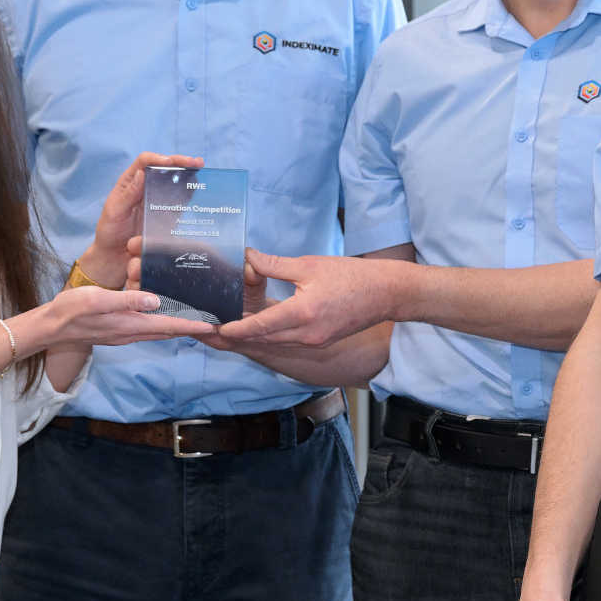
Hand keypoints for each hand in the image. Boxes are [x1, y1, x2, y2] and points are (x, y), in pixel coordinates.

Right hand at [45, 284, 214, 346]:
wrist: (50, 327)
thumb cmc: (72, 310)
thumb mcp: (98, 299)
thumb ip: (127, 300)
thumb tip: (157, 300)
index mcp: (131, 325)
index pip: (169, 327)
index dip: (192, 325)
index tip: (214, 325)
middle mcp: (131, 333)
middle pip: (168, 332)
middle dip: (190, 328)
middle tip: (211, 322)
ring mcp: (124, 334)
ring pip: (158, 332)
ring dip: (177, 327)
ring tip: (194, 318)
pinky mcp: (117, 331)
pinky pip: (147, 329)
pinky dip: (161, 324)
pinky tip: (162, 314)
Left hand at [81, 152, 202, 287]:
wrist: (116, 258)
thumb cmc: (109, 233)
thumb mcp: (114, 213)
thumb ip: (128, 195)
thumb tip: (142, 173)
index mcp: (130, 183)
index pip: (144, 162)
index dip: (158, 158)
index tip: (170, 162)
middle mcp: (145, 187)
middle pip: (163, 167)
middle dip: (180, 162)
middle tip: (196, 162)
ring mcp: (157, 200)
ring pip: (174, 180)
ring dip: (188, 173)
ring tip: (201, 169)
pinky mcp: (167, 213)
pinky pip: (180, 199)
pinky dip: (190, 190)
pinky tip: (199, 187)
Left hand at [212, 248, 403, 345]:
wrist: (386, 293)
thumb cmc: (351, 275)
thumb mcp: (310, 265)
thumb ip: (276, 265)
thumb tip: (249, 258)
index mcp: (303, 313)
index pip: (260, 326)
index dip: (236, 328)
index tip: (216, 328)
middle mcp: (307, 334)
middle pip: (263, 339)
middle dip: (238, 336)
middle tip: (213, 330)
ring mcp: (315, 340)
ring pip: (275, 342)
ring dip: (253, 337)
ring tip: (230, 329)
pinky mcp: (321, 340)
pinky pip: (288, 342)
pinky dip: (271, 336)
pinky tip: (259, 328)